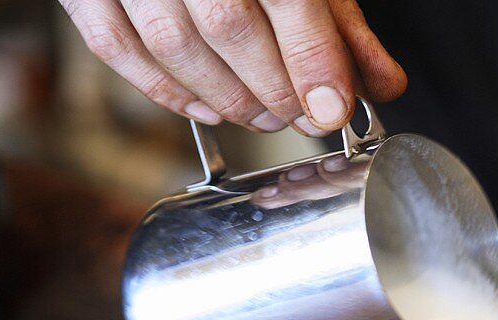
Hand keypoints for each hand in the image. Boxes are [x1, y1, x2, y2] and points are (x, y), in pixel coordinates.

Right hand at [59, 0, 405, 134]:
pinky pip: (115, 47)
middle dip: (272, 86)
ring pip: (172, 43)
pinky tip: (206, 109)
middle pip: (227, 24)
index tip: (333, 110)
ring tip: (263, 117)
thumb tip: (382, 83)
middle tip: (301, 117)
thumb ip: (340, 22)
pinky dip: (164, 91)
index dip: (311, 61)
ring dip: (225, 97)